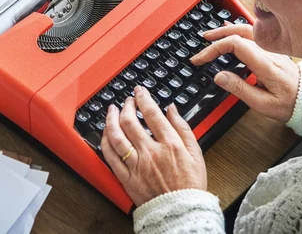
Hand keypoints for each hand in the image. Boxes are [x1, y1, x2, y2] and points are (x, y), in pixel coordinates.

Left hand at [101, 86, 206, 205]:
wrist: (181, 211)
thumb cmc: (190, 184)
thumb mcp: (195, 152)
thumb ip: (183, 127)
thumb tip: (172, 109)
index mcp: (169, 144)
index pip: (152, 113)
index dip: (143, 97)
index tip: (139, 91)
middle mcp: (151, 152)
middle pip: (130, 121)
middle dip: (126, 106)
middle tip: (126, 100)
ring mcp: (136, 165)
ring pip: (116, 136)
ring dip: (111, 119)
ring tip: (111, 110)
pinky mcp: (126, 178)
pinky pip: (110, 157)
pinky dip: (105, 141)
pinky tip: (106, 133)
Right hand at [191, 24, 299, 122]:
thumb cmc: (289, 104)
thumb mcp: (262, 104)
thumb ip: (240, 89)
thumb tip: (219, 76)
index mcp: (264, 64)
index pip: (235, 44)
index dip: (214, 49)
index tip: (201, 59)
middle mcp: (268, 52)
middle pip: (239, 32)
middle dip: (217, 36)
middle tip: (202, 42)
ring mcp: (271, 49)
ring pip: (247, 29)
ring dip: (226, 30)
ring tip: (211, 35)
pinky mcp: (273, 50)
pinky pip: (253, 33)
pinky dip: (238, 30)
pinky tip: (231, 31)